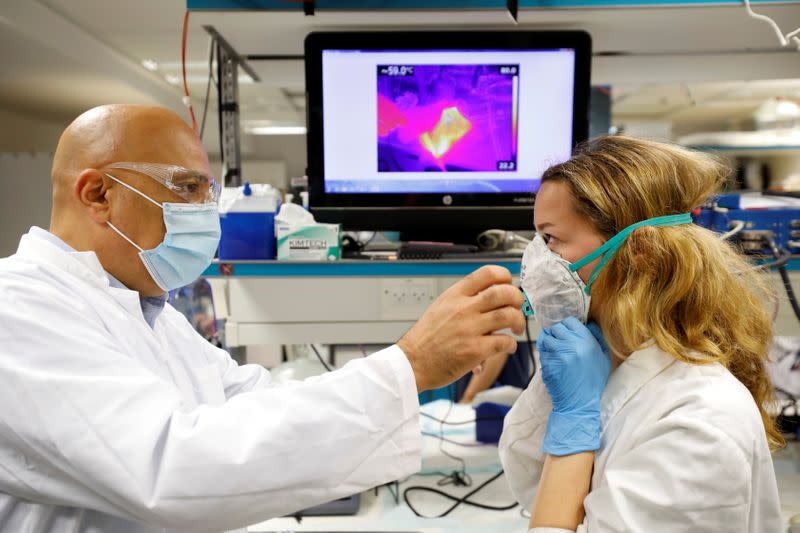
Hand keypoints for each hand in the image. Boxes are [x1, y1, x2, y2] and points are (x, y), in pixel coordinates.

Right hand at [398, 265, 524, 391]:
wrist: (412, 362)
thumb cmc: (426, 338)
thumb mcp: (441, 308)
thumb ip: (464, 301)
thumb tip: (492, 300)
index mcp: (455, 295)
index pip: (488, 273)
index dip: (505, 278)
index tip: (508, 287)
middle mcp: (463, 308)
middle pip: (504, 292)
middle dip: (518, 299)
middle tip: (517, 309)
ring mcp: (470, 328)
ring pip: (509, 315)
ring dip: (519, 321)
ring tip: (516, 328)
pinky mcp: (475, 350)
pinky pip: (505, 342)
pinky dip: (511, 345)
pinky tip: (507, 347)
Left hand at [537, 317, 610, 455]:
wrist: (579, 404)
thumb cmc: (592, 382)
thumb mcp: (603, 358)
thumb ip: (597, 338)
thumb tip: (588, 322)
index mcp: (588, 342)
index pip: (570, 321)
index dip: (567, 326)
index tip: (566, 333)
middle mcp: (573, 346)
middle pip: (556, 328)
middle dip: (556, 334)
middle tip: (559, 343)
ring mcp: (558, 355)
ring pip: (546, 338)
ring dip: (548, 343)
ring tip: (555, 353)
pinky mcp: (547, 363)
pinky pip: (541, 351)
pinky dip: (545, 355)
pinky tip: (553, 363)